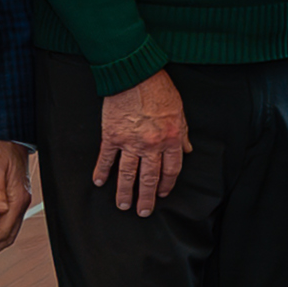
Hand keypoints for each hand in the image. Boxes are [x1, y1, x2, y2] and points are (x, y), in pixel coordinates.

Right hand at [93, 69, 190, 216]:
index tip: (163, 194)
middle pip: (150, 178)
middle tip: (144, 212)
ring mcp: (130, 142)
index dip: (167, 185)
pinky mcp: (111, 136)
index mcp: (171, 139)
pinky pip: (107, 158)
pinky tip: (99, 182)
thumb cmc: (159, 89)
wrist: (135, 74)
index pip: (171, 170)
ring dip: (125, 192)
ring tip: (123, 205)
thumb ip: (184, 134)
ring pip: (128, 174)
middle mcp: (152, 144)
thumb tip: (188, 150)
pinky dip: (102, 171)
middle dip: (147, 198)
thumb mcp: (180, 111)